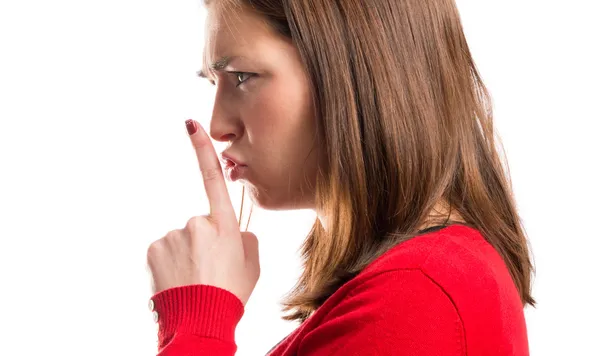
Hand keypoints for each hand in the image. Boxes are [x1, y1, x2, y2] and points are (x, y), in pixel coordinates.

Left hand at [146, 119, 259, 305]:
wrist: (199, 323)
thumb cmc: (229, 294)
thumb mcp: (252, 264)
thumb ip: (245, 238)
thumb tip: (234, 230)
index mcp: (225, 226)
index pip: (213, 179)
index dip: (202, 150)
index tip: (190, 125)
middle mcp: (197, 224)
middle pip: (200, 224)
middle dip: (203, 242)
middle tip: (209, 270)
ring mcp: (173, 236)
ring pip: (180, 238)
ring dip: (186, 254)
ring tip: (194, 278)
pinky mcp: (154, 249)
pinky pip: (165, 249)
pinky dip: (170, 262)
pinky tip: (178, 279)